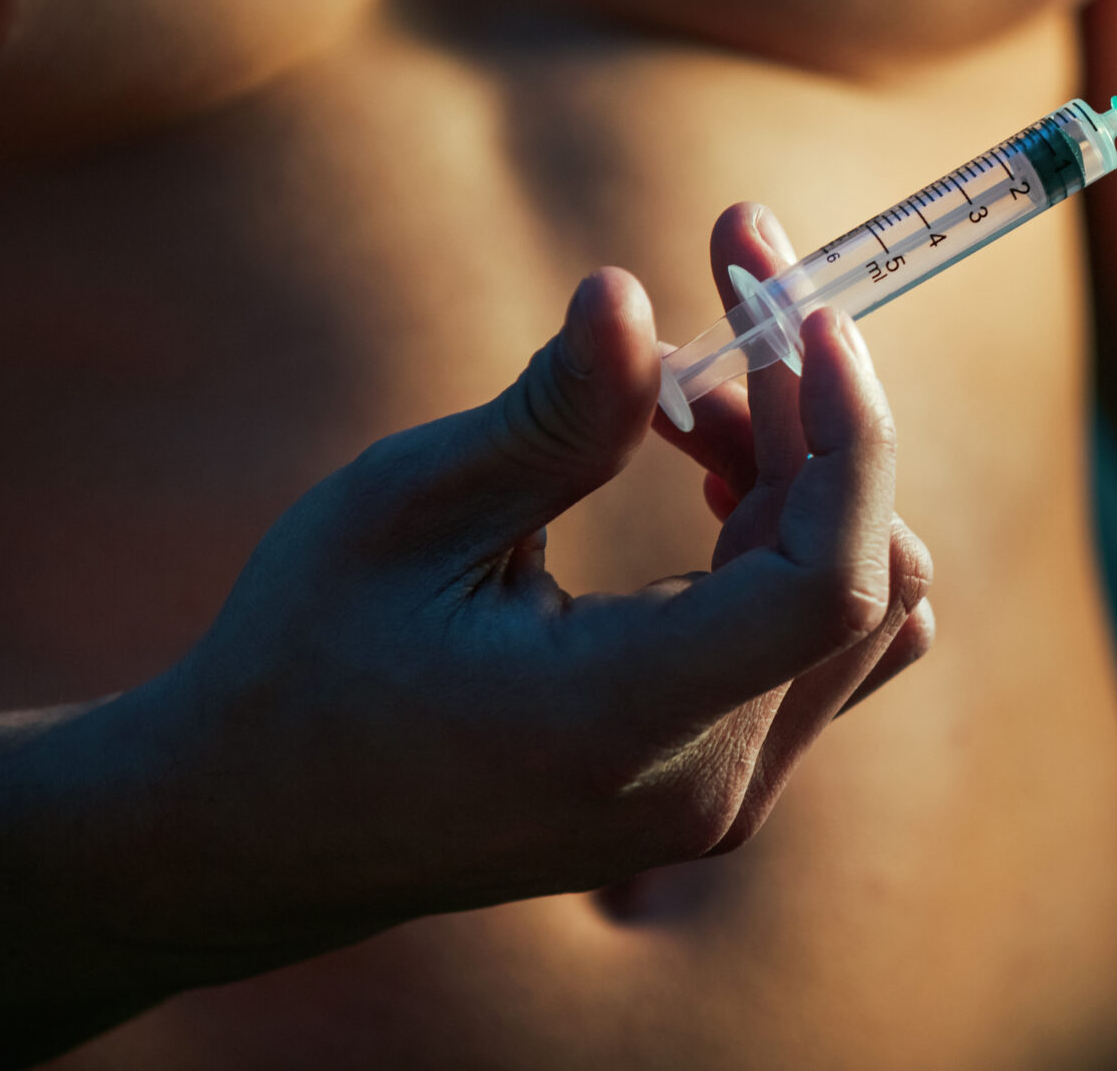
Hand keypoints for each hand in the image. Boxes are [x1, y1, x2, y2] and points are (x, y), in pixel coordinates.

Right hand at [101, 249, 929, 956]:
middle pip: (857, 570)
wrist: (259, 828)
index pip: (829, 583)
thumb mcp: (401, 512)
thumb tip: (629, 294)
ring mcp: (721, 801)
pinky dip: (786, 535)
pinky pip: (814, 642)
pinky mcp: (717, 784)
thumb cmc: (306, 660)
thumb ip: (546, 417)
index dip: (849, 435)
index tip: (802, 311)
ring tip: (680, 392)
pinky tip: (703, 467)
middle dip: (813, 412)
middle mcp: (702, 784)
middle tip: (725, 288)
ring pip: (855, 602)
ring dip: (802, 470)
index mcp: (620, 718)